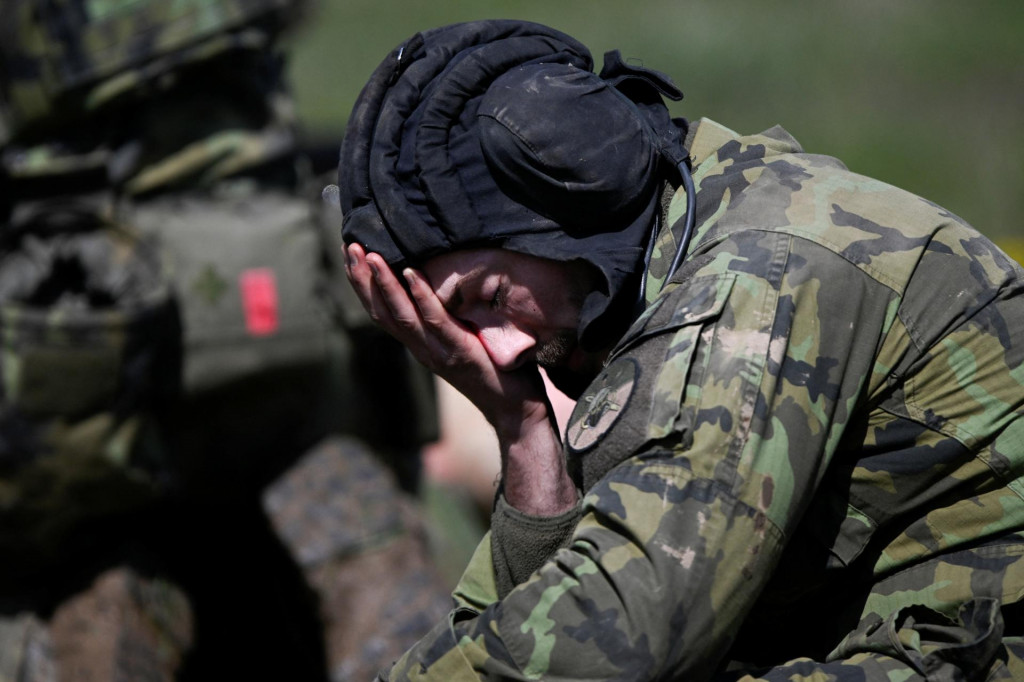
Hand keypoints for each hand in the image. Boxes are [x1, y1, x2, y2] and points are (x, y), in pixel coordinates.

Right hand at [344, 243, 576, 514]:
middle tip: (349, 247)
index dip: (363, 285)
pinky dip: (423, 297)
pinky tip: (412, 274)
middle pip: (382, 313)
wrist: (516, 411)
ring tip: (370, 256)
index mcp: (419, 344)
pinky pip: (437, 321)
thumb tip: (442, 283)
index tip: (351, 254)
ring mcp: (438, 353)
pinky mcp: (461, 353)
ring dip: (385, 285)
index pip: (382, 312)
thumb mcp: (463, 339)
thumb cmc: (494, 370)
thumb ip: (447, 319)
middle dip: (363, 280)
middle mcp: (422, 349)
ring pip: (402, 317)